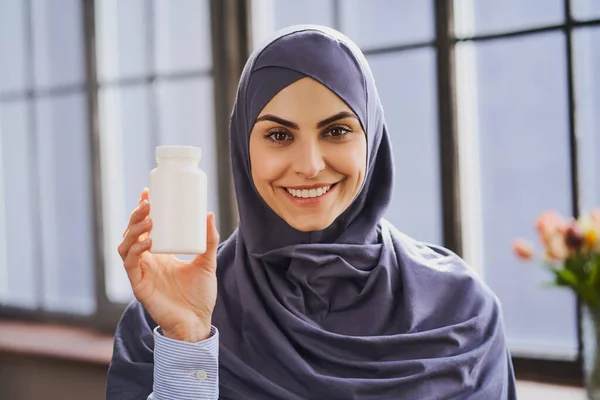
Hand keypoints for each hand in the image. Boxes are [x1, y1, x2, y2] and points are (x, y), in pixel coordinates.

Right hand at [118, 188, 218, 341]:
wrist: (197, 322)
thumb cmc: (200, 295)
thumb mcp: (207, 262)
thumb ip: (209, 241)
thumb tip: (209, 214)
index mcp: (160, 254)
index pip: (145, 227)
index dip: (143, 209)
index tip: (148, 192)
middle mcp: (147, 261)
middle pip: (132, 233)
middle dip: (136, 216)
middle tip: (147, 202)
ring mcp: (141, 272)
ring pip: (125, 246)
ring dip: (133, 230)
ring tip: (147, 219)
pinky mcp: (139, 285)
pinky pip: (130, 264)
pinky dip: (135, 250)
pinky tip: (147, 241)